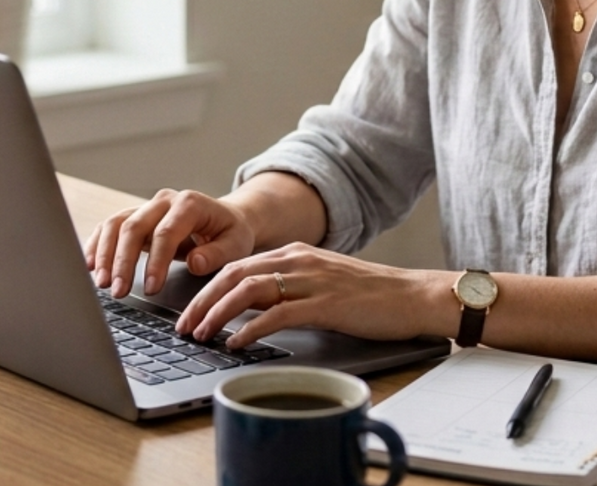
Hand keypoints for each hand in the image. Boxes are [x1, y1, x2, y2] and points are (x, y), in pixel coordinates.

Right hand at [83, 188, 258, 298]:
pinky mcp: (136, 217)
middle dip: (123, 261)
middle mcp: (164, 201)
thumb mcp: (236, 244)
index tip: (150, 288)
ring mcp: (146, 207)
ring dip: (105, 254)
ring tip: (102, 283)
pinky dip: (97, 245)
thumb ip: (217, 254)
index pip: (165, 232)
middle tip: (119, 291)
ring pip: (116, 225)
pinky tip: (90, 266)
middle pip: (134, 226)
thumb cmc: (231, 232)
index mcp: (189, 204)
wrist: (225, 218)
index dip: (155, 261)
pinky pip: (109, 227)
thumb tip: (195, 262)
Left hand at [174, 243, 450, 349]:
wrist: (414, 296)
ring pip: (249, 290)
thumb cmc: (371, 297)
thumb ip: (287, 291)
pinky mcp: (326, 303)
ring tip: (201, 335)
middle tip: (183, 326)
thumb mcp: (320, 284)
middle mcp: (298, 260)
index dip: (207, 289)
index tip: (189, 312)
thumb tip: (250, 311)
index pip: (237, 266)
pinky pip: (278, 313)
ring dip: (218, 313)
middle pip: (234, 274)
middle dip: (202, 301)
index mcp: (294, 253)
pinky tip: (236, 342)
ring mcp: (311, 279)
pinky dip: (250, 327)